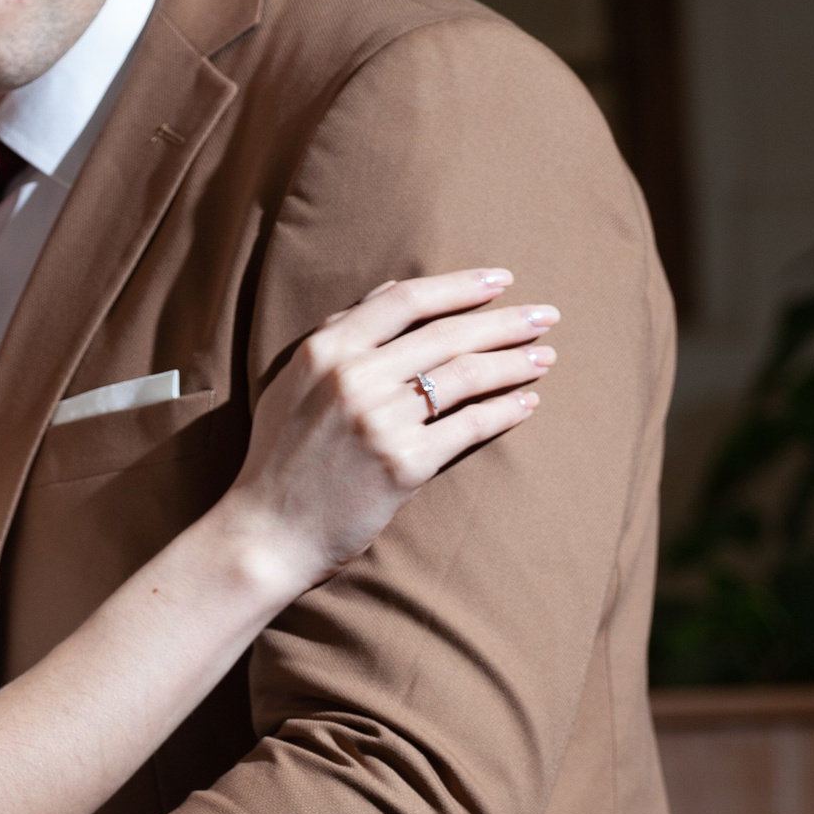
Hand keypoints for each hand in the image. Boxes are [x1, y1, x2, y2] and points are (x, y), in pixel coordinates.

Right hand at [225, 267, 557, 588]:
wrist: (266, 534)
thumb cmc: (280, 458)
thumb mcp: (293, 382)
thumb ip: (338, 335)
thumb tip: (391, 292)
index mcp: (325, 349)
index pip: (406, 300)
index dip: (461, 286)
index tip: (501, 280)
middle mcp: (352, 377)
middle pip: (447, 334)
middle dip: (506, 321)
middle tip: (547, 316)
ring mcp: (378, 420)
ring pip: (465, 376)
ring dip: (514, 363)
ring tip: (545, 358)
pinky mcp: (402, 464)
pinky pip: (469, 425)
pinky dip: (505, 411)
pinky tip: (528, 404)